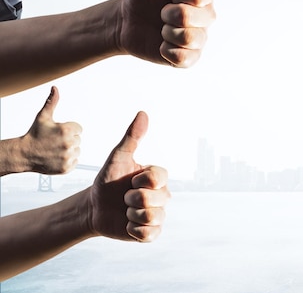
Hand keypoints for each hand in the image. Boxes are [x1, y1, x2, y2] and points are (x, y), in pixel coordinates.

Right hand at [20, 86, 81, 173]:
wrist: (24, 154)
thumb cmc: (34, 135)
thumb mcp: (43, 117)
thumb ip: (52, 102)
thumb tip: (55, 88)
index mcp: (67, 130)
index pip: (79, 129)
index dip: (69, 130)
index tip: (58, 133)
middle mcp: (69, 143)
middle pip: (78, 140)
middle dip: (68, 139)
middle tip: (55, 141)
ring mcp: (67, 157)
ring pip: (77, 151)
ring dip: (69, 150)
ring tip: (55, 149)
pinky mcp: (66, 168)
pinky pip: (75, 162)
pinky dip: (68, 161)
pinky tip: (57, 157)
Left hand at [88, 111, 169, 241]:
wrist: (94, 207)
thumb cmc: (107, 180)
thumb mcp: (117, 158)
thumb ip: (132, 137)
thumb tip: (143, 113)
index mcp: (158, 177)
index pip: (157, 178)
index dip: (139, 181)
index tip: (129, 181)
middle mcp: (163, 195)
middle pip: (154, 199)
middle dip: (131, 199)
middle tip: (124, 197)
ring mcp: (159, 215)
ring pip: (152, 217)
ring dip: (131, 215)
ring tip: (125, 211)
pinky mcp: (151, 233)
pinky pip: (149, 234)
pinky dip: (134, 231)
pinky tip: (128, 225)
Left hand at [117, 0, 215, 67]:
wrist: (125, 20)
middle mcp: (207, 16)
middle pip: (194, 17)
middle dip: (168, 14)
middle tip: (161, 12)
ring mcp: (200, 39)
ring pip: (190, 39)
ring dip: (166, 33)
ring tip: (161, 29)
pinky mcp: (189, 59)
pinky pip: (184, 59)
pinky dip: (167, 52)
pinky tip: (161, 45)